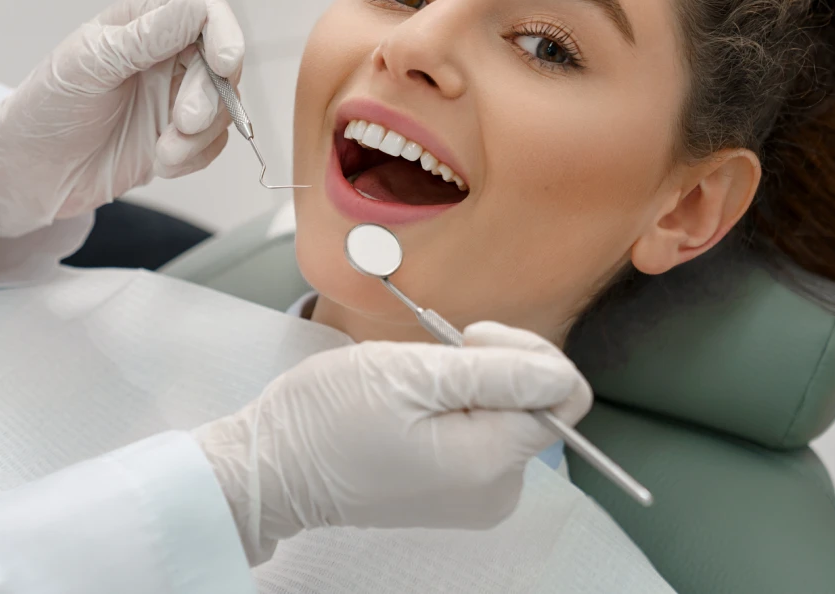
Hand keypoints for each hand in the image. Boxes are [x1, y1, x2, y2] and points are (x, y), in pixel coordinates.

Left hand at [0, 0, 243, 237]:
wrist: (28, 172)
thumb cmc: (46, 108)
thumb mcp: (90, 64)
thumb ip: (147, 38)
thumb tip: (197, 8)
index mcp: (144, 21)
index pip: (204, 13)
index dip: (223, 35)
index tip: (224, 65)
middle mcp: (166, 55)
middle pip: (221, 65)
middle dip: (208, 97)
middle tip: (184, 122)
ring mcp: (173, 97)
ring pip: (223, 108)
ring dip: (200, 134)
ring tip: (163, 152)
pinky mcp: (177, 138)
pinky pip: (212, 144)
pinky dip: (195, 156)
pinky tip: (161, 163)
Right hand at [193, 322, 592, 564]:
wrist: (273, 468)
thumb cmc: (326, 418)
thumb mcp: (409, 374)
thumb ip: (494, 373)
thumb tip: (561, 373)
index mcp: (490, 463)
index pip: (562, 392)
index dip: (522, 351)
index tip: (467, 338)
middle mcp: (495, 491)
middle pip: (535, 405)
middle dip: (489, 368)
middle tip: (427, 361)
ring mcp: (474, 497)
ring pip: (503, 416)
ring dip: (465, 387)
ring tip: (407, 386)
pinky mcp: (452, 492)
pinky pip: (476, 436)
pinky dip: (450, 410)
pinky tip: (406, 408)